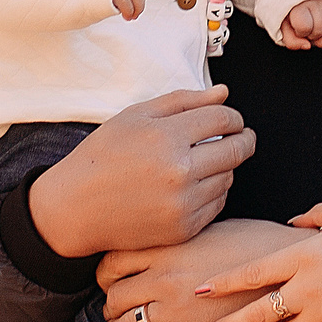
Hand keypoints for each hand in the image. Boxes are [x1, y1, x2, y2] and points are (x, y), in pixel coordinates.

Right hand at [25, 87, 254, 257]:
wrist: (76, 207)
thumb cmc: (103, 156)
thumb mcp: (136, 116)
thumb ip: (183, 101)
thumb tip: (224, 93)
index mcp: (167, 137)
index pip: (223, 119)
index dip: (234, 116)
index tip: (233, 119)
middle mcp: (179, 172)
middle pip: (236, 150)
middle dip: (244, 138)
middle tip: (242, 135)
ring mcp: (183, 204)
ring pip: (228, 177)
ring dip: (225, 165)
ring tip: (206, 160)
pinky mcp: (183, 229)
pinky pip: (217, 204)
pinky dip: (214, 191)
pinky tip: (196, 184)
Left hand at [97, 219, 299, 321]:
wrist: (287, 270)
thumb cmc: (254, 243)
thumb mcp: (209, 229)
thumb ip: (177, 240)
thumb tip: (157, 247)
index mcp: (168, 246)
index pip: (114, 261)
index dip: (106, 274)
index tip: (110, 279)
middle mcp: (164, 276)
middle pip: (115, 294)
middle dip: (110, 304)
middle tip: (112, 307)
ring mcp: (173, 307)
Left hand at [275, 0, 321, 49]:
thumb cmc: (291, 13)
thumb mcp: (284, 26)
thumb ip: (291, 40)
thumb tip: (307, 46)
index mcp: (300, 3)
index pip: (304, 26)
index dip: (300, 33)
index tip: (297, 27)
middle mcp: (317, 1)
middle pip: (319, 30)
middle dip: (311, 36)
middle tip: (307, 29)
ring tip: (317, 33)